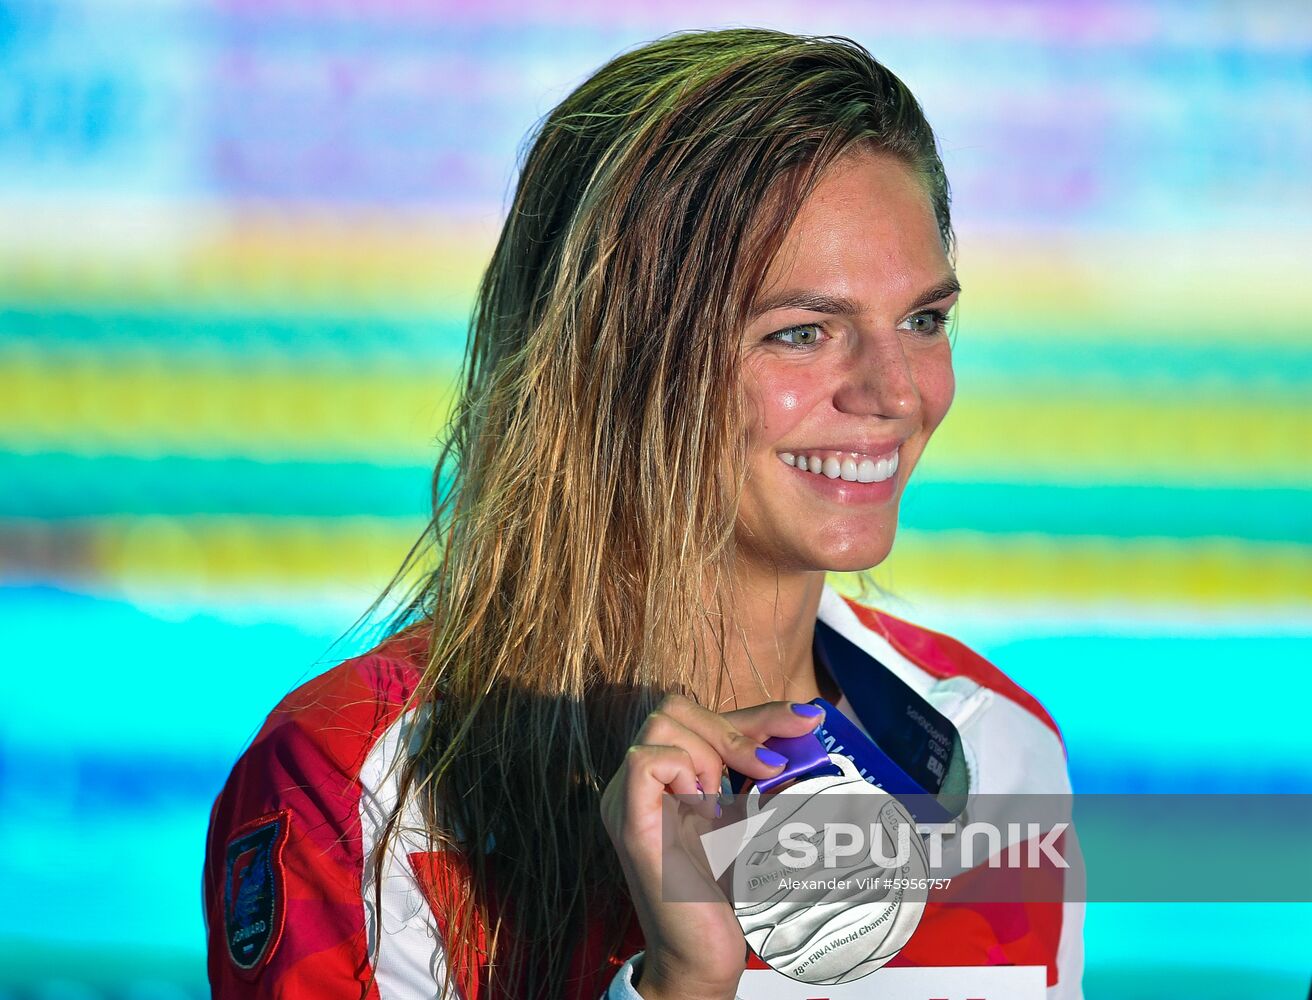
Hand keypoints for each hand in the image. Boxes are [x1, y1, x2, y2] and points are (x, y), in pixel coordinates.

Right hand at [600, 695, 826, 999]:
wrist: (705, 956)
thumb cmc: (725, 893)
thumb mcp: (750, 815)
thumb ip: (762, 772)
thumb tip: (803, 726)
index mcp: (662, 778)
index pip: (699, 715)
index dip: (756, 713)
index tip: (806, 720)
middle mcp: (637, 784)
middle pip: (674, 706)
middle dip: (734, 729)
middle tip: (768, 770)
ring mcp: (627, 800)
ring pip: (662, 723)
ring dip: (710, 753)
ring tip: (723, 802)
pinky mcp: (631, 823)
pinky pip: (647, 760)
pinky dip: (686, 771)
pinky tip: (704, 809)